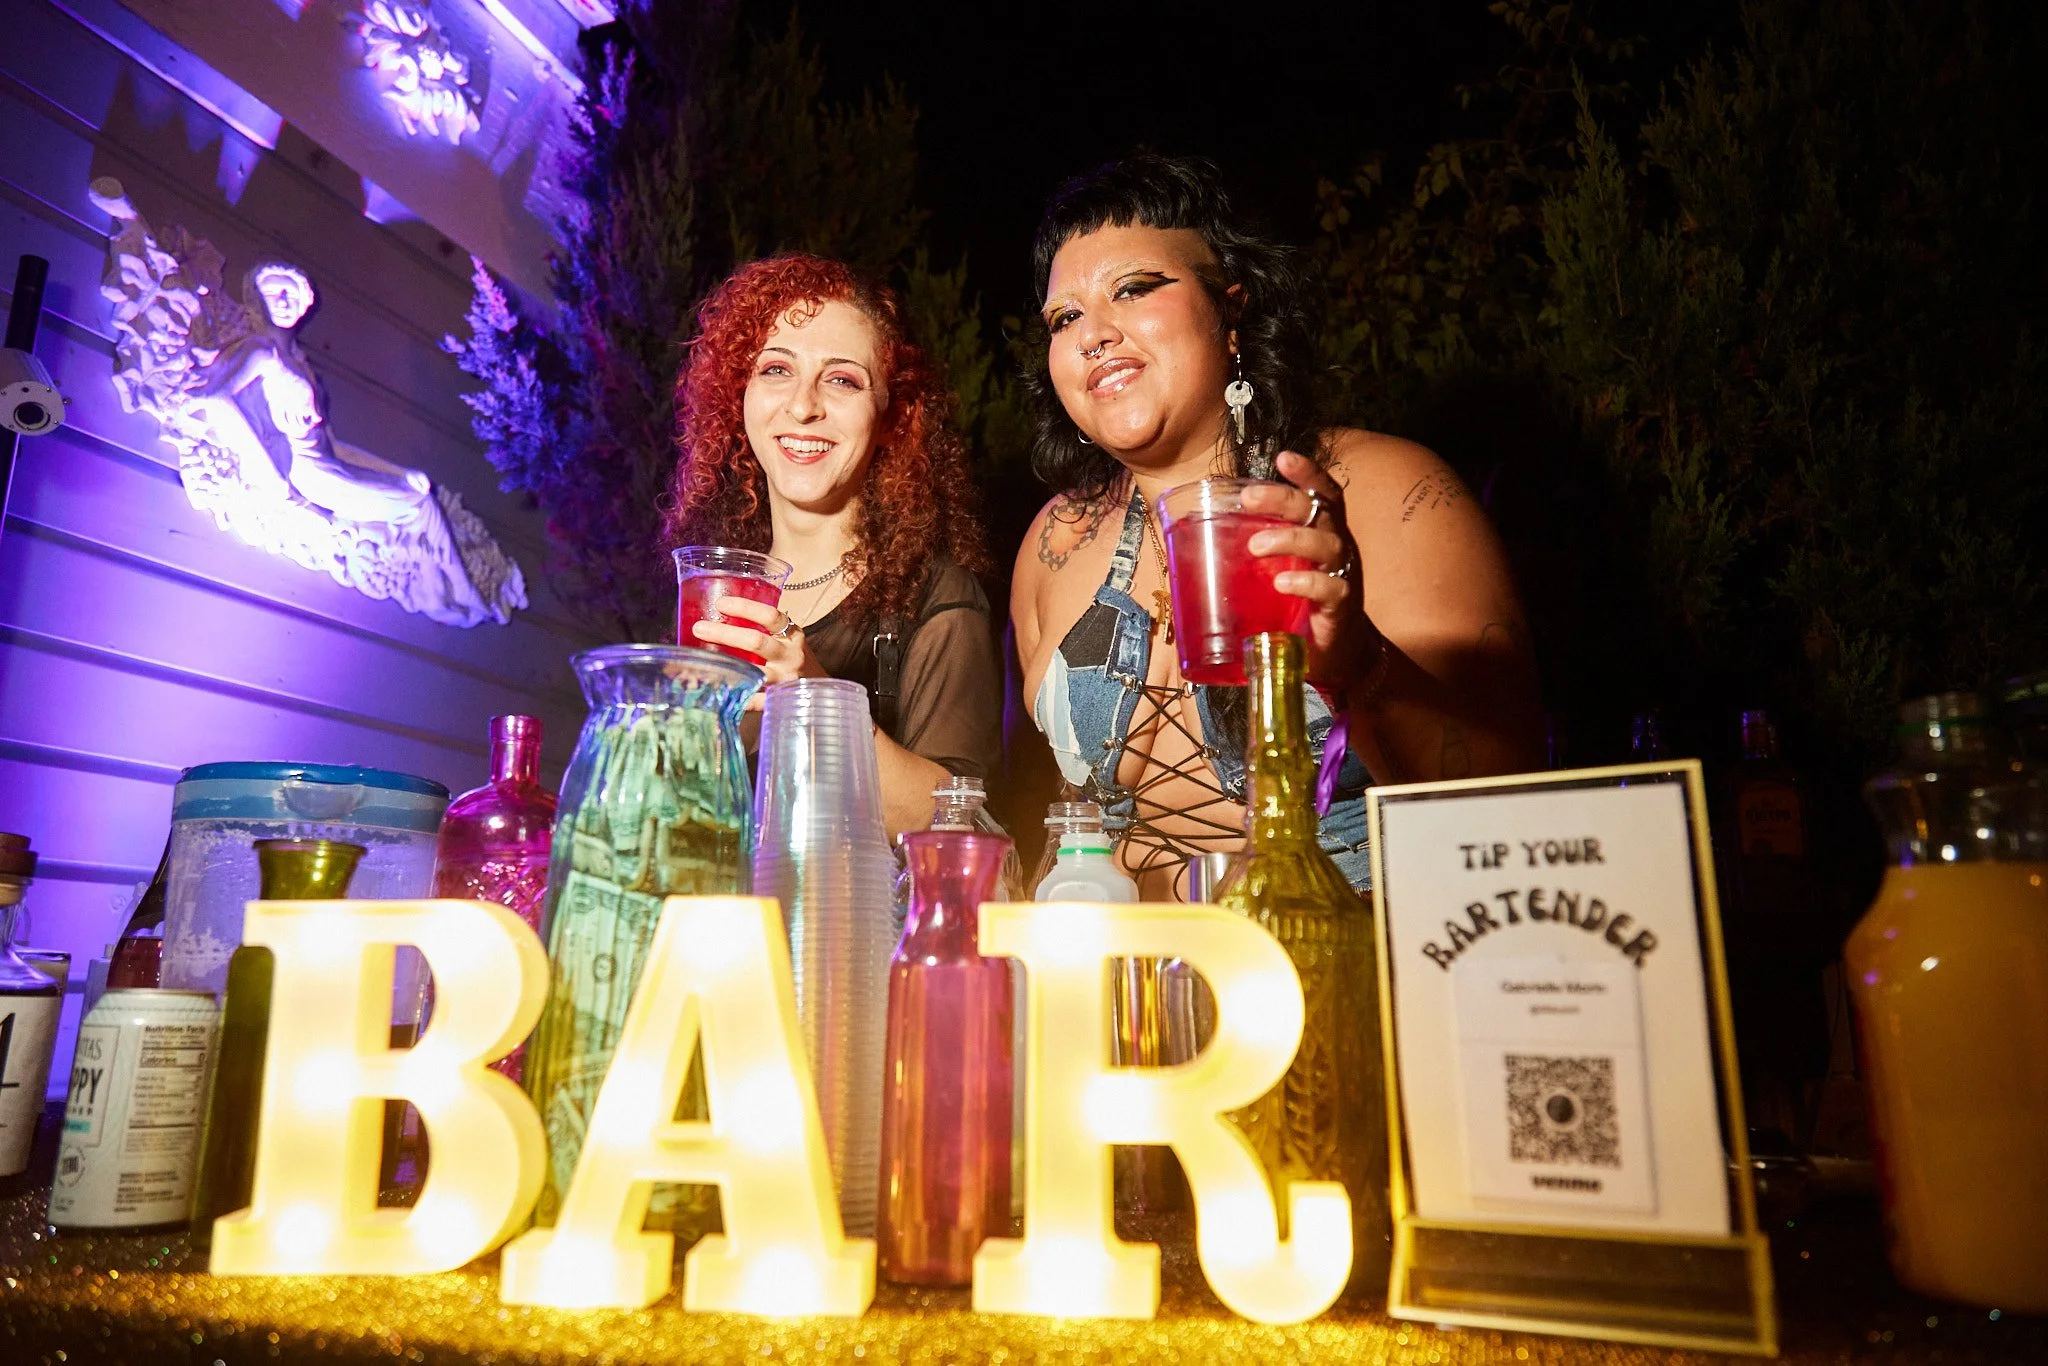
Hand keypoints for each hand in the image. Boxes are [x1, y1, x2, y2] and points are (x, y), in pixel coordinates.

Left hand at [690, 595, 825, 705]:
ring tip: (702, 661)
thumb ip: (765, 629)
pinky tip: (719, 689)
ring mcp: (785, 680)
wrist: (820, 690)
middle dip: (724, 634)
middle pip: (756, 641)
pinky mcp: (779, 700)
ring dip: (726, 665)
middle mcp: (790, 656)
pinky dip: (737, 694)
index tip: (721, 604)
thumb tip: (721, 614)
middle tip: (699, 628)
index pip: (770, 616)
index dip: (745, 608)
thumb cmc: (796, 660)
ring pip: (754, 672)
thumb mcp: (788, 639)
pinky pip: (754, 700)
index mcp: (792, 635)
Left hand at [1240, 449, 1380, 685]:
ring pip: (1326, 543)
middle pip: (1319, 510)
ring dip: (1289, 538)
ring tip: (1256, 545)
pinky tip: (1284, 582)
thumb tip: (1184, 545)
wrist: (1333, 655)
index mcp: (1319, 532)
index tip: (1283, 457)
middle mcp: (1336, 546)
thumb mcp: (1273, 572)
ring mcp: (1342, 575)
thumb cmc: (1297, 605)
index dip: (1308, 473)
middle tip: (1251, 499)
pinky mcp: (1342, 607)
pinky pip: (1331, 588)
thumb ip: (1247, 555)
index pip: (1320, 494)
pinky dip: (1307, 582)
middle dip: (1285, 498)